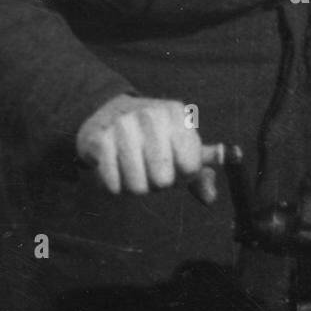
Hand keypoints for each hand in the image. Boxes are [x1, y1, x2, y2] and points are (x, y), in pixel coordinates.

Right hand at [76, 94, 222, 198]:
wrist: (106, 113)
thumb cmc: (152, 139)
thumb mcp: (180, 146)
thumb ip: (200, 172)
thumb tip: (210, 198)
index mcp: (176, 114)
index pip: (190, 166)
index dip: (183, 175)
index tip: (175, 165)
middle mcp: (151, 114)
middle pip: (163, 180)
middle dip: (158, 183)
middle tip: (150, 169)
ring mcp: (123, 124)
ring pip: (138, 187)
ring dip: (135, 187)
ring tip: (133, 170)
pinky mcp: (99, 139)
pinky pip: (114, 185)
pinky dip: (115, 187)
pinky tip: (114, 170)